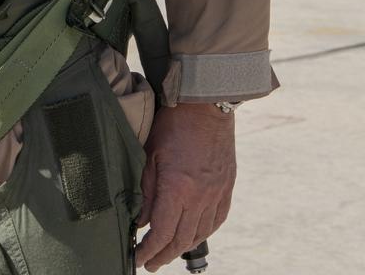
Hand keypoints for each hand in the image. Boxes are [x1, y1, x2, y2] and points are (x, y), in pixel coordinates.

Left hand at [136, 104, 235, 270]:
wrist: (207, 105)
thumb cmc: (173, 124)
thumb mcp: (150, 154)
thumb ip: (146, 191)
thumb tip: (140, 220)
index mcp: (178, 188)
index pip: (161, 233)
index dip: (148, 251)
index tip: (138, 259)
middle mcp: (200, 197)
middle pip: (180, 239)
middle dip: (163, 255)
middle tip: (150, 263)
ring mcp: (217, 194)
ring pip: (199, 234)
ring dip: (181, 247)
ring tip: (166, 251)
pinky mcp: (227, 188)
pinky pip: (216, 221)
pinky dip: (202, 233)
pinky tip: (192, 234)